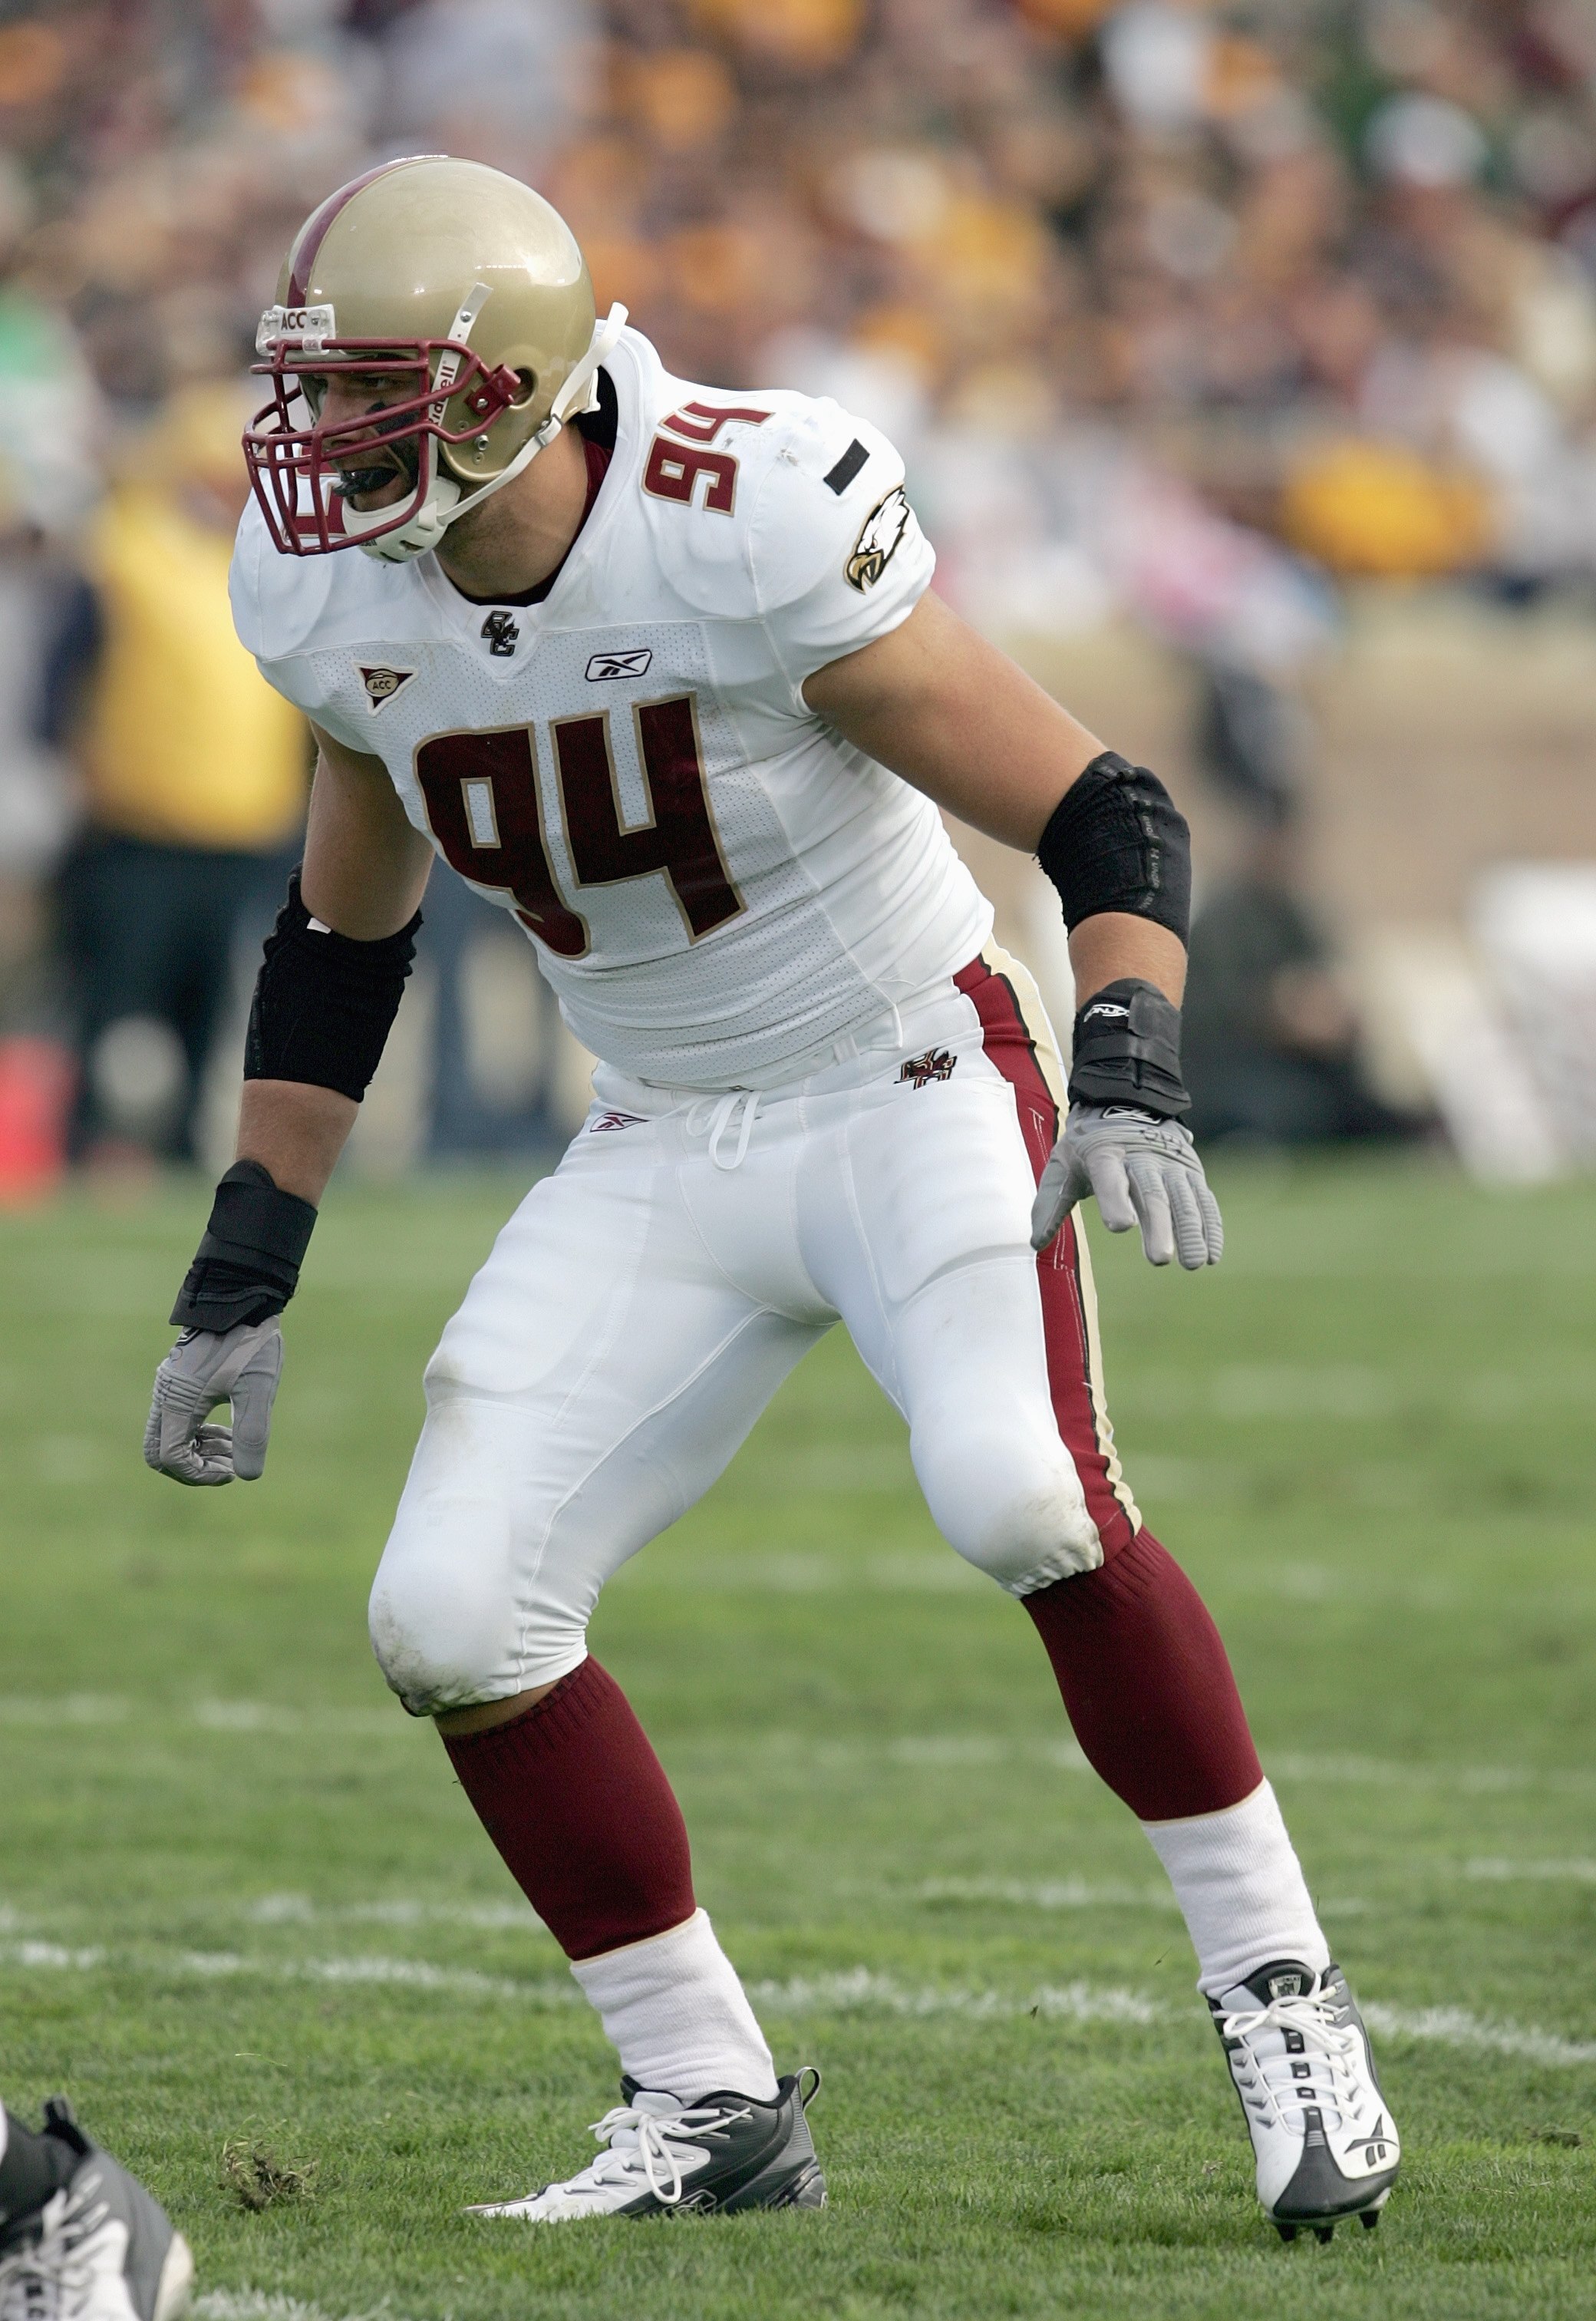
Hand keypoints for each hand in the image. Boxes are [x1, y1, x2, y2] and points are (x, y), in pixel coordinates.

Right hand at [143, 1318, 283, 1485]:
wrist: (240, 1298)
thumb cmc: (250, 1341)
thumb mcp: (258, 1388)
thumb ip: (252, 1433)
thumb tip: (247, 1476)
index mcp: (179, 1401)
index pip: (171, 1457)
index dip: (199, 1474)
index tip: (233, 1471)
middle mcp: (165, 1396)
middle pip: (159, 1453)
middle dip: (193, 1467)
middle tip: (230, 1465)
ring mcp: (168, 1388)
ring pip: (167, 1437)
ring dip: (198, 1451)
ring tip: (235, 1448)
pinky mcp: (178, 1381)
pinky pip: (176, 1420)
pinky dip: (198, 1434)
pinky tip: (228, 1431)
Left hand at [1031, 1103, 1222, 1268]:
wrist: (1126, 1101)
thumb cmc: (1088, 1144)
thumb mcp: (1062, 1164)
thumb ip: (1049, 1203)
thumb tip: (1036, 1243)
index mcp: (1104, 1153)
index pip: (1109, 1176)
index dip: (1115, 1199)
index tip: (1121, 1226)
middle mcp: (1141, 1156)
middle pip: (1152, 1192)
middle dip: (1159, 1226)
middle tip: (1160, 1260)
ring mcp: (1170, 1162)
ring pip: (1183, 1198)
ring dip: (1191, 1231)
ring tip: (1193, 1263)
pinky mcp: (1191, 1169)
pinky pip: (1203, 1199)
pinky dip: (1210, 1227)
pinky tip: (1211, 1254)